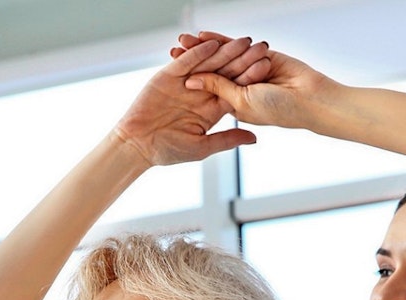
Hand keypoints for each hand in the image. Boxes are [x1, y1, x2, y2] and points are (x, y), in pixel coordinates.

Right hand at [112, 37, 264, 166]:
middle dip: (243, 60)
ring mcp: (184, 83)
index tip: (267, 69)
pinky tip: (211, 44)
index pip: (235, 90)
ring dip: (225, 52)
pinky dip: (197, 53)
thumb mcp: (202, 147)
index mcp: (211, 109)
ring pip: (208, 64)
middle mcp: (201, 92)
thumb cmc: (167, 151)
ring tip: (242, 42)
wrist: (137, 145)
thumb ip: (227, 139)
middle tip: (261, 47)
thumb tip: (255, 138)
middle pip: (225, 73)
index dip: (251, 79)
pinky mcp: (167, 76)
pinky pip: (185, 62)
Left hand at [175, 32, 336, 130]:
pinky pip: (236, 47)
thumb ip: (219, 89)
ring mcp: (249, 72)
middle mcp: (239, 88)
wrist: (310, 99)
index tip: (168, 77)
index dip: (189, 83)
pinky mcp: (259, 55)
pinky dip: (220, 41)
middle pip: (211, 72)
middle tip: (171, 51)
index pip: (207, 91)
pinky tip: (203, 35)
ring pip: (221, 58)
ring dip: (202, 49)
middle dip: (191, 62)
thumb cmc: (279, 110)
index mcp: (233, 105)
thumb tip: (193, 80)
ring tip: (181, 40)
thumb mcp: (241, 102)